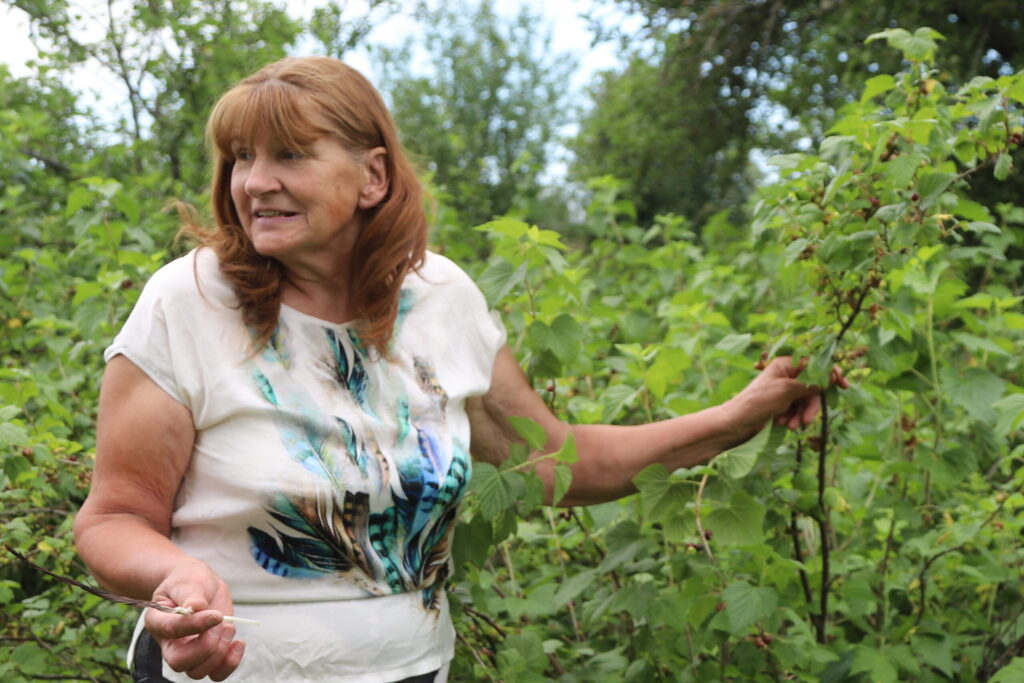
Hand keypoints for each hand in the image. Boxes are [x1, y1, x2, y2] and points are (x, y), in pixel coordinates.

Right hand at [144, 560, 243, 680]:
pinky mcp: (207, 655)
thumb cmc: (188, 581)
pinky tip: (238, 643)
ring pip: (198, 672)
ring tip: (229, 627)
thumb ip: (191, 594)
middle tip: (221, 622)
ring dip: (220, 652)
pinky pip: (216, 674)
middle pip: (179, 662)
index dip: (194, 625)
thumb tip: (197, 607)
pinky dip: (230, 663)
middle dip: (206, 646)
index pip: (170, 630)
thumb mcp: (187, 580)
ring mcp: (187, 652)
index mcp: (158, 621)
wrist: (198, 584)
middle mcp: (169, 643)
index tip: (216, 615)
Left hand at [725, 356, 848, 435]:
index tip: (844, 386)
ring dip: (801, 415)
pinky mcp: (782, 404)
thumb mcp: (786, 391)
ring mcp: (785, 390)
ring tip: (790, 426)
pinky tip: (784, 425)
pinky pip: (798, 410)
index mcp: (786, 364)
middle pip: (814, 387)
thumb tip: (831, 376)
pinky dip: (794, 418)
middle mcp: (787, 375)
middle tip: (805, 421)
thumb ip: (809, 384)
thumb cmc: (757, 402)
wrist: (736, 423)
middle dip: (810, 405)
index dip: (831, 374)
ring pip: (807, 401)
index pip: (815, 364)